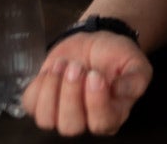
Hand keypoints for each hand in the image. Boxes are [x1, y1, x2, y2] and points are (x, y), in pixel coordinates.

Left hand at [22, 30, 152, 136]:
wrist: (96, 41)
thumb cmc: (117, 55)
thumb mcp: (136, 63)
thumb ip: (135, 79)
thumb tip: (121, 91)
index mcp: (112, 115)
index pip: (101, 123)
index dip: (95, 102)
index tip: (94, 74)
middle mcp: (85, 121)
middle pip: (70, 126)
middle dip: (70, 94)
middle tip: (77, 67)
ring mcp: (59, 115)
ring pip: (47, 120)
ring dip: (52, 90)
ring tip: (63, 64)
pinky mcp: (41, 103)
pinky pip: (30, 105)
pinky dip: (39, 86)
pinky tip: (53, 69)